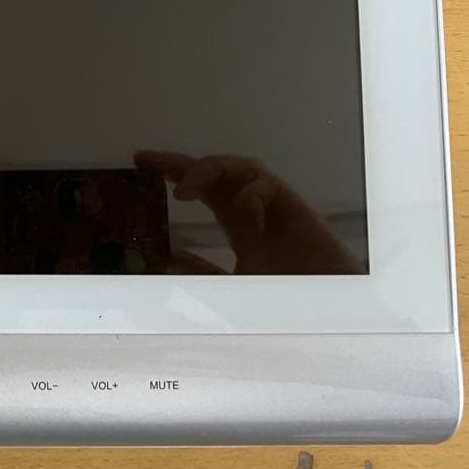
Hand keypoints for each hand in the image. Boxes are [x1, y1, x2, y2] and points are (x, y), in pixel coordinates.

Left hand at [133, 151, 362, 273]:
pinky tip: (240, 212)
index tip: (140, 163)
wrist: (328, 308)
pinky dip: (247, 194)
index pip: (199, 187)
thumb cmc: (285, 296)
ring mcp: (271, 204)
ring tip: (183, 188)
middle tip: (146, 159)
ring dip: (207, 171)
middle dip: (179, 162)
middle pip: (211, 170)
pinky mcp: (292, 206)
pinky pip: (264, 184)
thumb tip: (167, 258)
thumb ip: (200, 270)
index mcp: (235, 220)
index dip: (171, 171)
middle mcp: (250, 206)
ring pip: (236, 167)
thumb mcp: (228, 284)